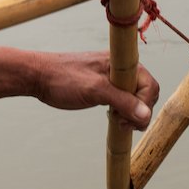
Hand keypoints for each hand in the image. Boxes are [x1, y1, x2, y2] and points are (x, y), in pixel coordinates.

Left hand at [33, 51, 158, 130]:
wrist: (38, 76)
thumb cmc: (63, 79)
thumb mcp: (95, 91)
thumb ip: (122, 101)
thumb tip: (145, 115)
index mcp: (122, 64)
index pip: (150, 86)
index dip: (144, 106)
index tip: (128, 120)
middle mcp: (121, 69)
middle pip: (146, 93)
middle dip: (139, 112)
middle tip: (122, 124)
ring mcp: (113, 77)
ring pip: (135, 98)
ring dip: (131, 113)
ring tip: (117, 121)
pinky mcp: (104, 86)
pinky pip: (123, 99)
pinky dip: (122, 110)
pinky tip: (113, 117)